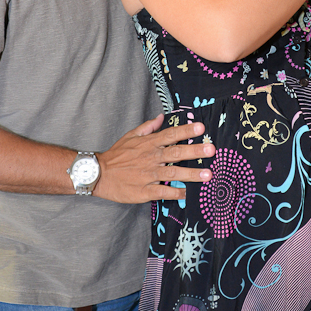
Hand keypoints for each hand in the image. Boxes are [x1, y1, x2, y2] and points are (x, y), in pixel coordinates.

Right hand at [95, 115, 214, 202]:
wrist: (98, 174)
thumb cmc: (116, 155)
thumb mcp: (130, 136)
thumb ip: (148, 127)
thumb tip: (161, 117)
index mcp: (149, 143)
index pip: (171, 134)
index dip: (186, 131)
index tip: (201, 128)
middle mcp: (151, 157)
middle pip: (176, 153)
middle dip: (195, 151)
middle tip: (211, 150)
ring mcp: (148, 174)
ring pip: (173, 172)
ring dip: (191, 174)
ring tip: (208, 175)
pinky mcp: (144, 190)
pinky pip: (163, 191)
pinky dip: (176, 192)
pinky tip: (188, 193)